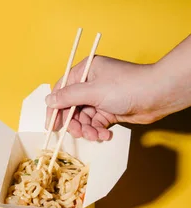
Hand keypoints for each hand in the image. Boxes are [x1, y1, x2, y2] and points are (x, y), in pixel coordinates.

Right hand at [45, 55, 160, 140]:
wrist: (159, 95)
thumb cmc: (128, 86)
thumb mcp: (93, 91)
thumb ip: (68, 97)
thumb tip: (48, 100)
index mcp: (85, 72)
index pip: (61, 90)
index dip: (55, 109)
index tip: (52, 125)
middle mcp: (90, 84)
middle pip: (71, 107)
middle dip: (74, 123)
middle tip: (78, 133)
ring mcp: (100, 98)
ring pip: (83, 118)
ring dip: (87, 129)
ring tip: (95, 136)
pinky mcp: (109, 110)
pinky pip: (95, 123)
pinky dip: (97, 131)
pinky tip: (105, 135)